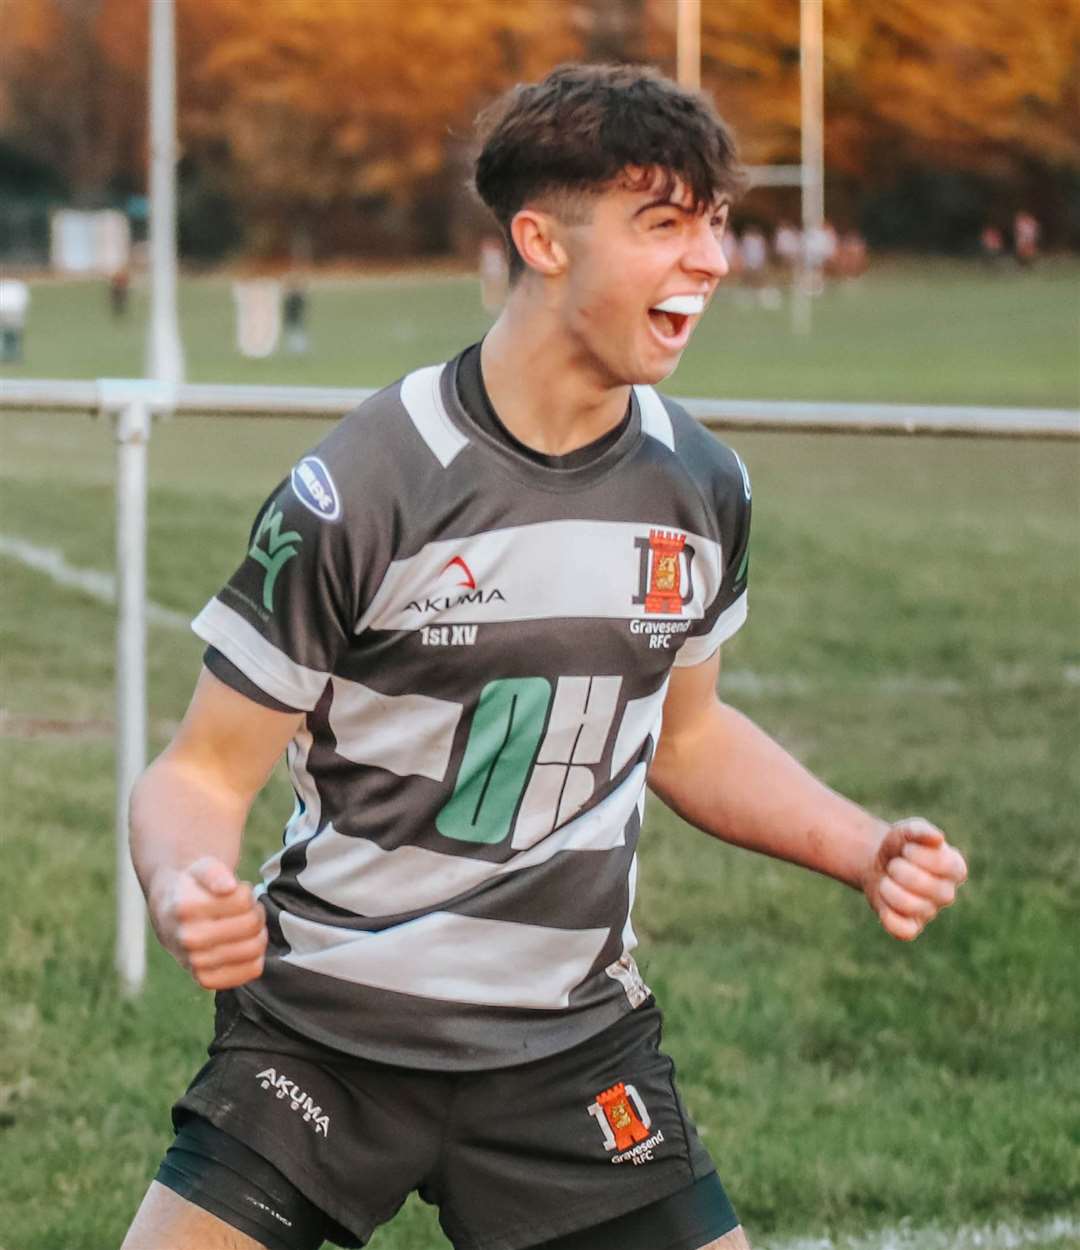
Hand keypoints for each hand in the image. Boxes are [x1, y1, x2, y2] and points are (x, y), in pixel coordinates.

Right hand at [150, 856, 267, 988]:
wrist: (171, 915)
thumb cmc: (194, 888)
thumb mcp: (203, 868)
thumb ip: (215, 873)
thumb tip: (229, 886)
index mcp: (185, 908)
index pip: (243, 901)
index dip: (248, 893)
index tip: (240, 892)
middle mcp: (187, 938)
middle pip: (251, 924)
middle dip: (256, 912)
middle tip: (248, 909)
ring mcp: (194, 962)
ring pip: (253, 948)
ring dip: (259, 934)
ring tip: (247, 925)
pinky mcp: (206, 980)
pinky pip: (249, 972)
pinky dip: (257, 957)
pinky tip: (246, 945)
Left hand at [863, 818, 967, 940]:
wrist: (877, 863)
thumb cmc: (900, 846)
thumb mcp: (907, 830)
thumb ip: (921, 831)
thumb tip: (937, 838)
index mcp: (954, 867)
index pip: (947, 866)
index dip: (920, 855)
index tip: (906, 848)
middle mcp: (946, 892)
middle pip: (935, 891)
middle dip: (904, 873)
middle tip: (893, 866)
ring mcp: (929, 911)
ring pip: (917, 909)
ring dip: (891, 891)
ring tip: (885, 881)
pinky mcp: (911, 926)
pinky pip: (905, 932)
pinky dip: (889, 918)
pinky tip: (882, 903)